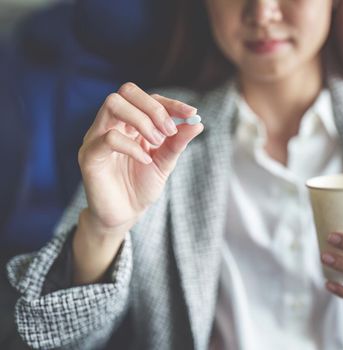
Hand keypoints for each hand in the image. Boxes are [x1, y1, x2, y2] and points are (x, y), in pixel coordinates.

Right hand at [78, 82, 202, 236]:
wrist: (125, 215)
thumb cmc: (142, 186)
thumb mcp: (165, 162)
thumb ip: (178, 142)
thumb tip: (198, 122)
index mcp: (130, 122)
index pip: (148, 97)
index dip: (171, 103)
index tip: (191, 113)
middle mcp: (112, 124)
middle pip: (126, 91)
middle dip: (154, 107)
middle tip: (169, 132)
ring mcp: (97, 137)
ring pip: (113, 104)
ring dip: (142, 120)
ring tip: (156, 143)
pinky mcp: (90, 155)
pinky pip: (109, 137)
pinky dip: (133, 146)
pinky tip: (145, 160)